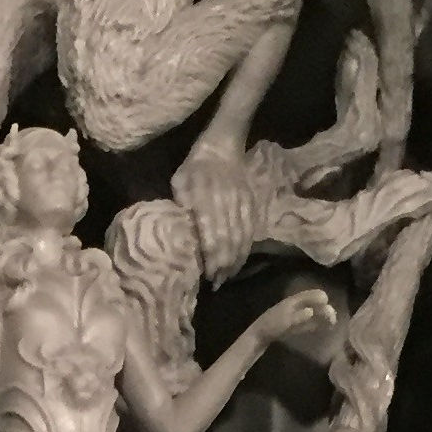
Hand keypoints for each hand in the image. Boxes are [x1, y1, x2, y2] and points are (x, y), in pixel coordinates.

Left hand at [170, 147, 257, 283]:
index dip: (211, 257)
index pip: (212, 234)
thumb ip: (181, 205)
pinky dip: (244, 249)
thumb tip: (181, 234)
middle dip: (223, 265)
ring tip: (226, 278)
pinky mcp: (251, 205)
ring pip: (241, 238)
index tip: (207, 275)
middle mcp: (226, 203)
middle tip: (216, 284)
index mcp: (206, 198)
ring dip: (235, 261)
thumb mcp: (180, 182)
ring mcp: (241, 204)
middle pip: (228, 240)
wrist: (223, 147)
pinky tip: (238, 262)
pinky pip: (249, 231)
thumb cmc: (195, 167)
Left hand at [254, 286, 341, 362]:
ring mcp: (294, 315)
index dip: (319, 298)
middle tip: (333, 317)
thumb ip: (298, 317)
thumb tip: (311, 311)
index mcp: (292, 302)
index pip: (309, 295)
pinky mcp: (294, 325)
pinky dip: (316, 323)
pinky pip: (307, 322)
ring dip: (321, 316)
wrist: (258, 336)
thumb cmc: (271, 326)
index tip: (327, 302)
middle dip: (323, 308)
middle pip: (313, 304)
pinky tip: (323, 327)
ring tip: (331, 322)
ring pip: (312, 312)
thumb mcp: (284, 322)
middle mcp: (295, 306)